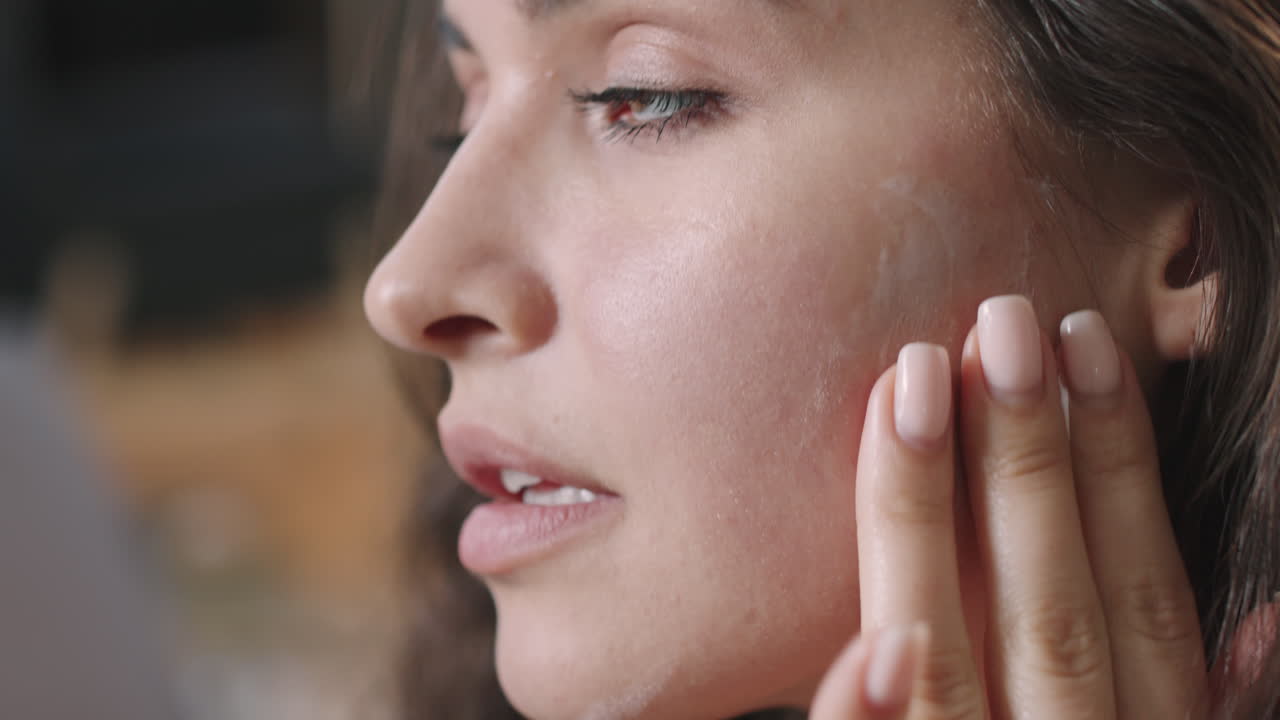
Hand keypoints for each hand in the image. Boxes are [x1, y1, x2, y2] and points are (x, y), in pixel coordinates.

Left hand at [811, 295, 1209, 718]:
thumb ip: (1205, 703)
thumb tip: (1263, 624)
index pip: (1143, 599)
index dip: (1121, 468)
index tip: (1081, 343)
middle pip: (1051, 610)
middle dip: (1025, 457)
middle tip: (999, 320)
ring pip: (946, 663)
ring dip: (926, 519)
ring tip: (917, 378)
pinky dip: (863, 713)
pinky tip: (866, 641)